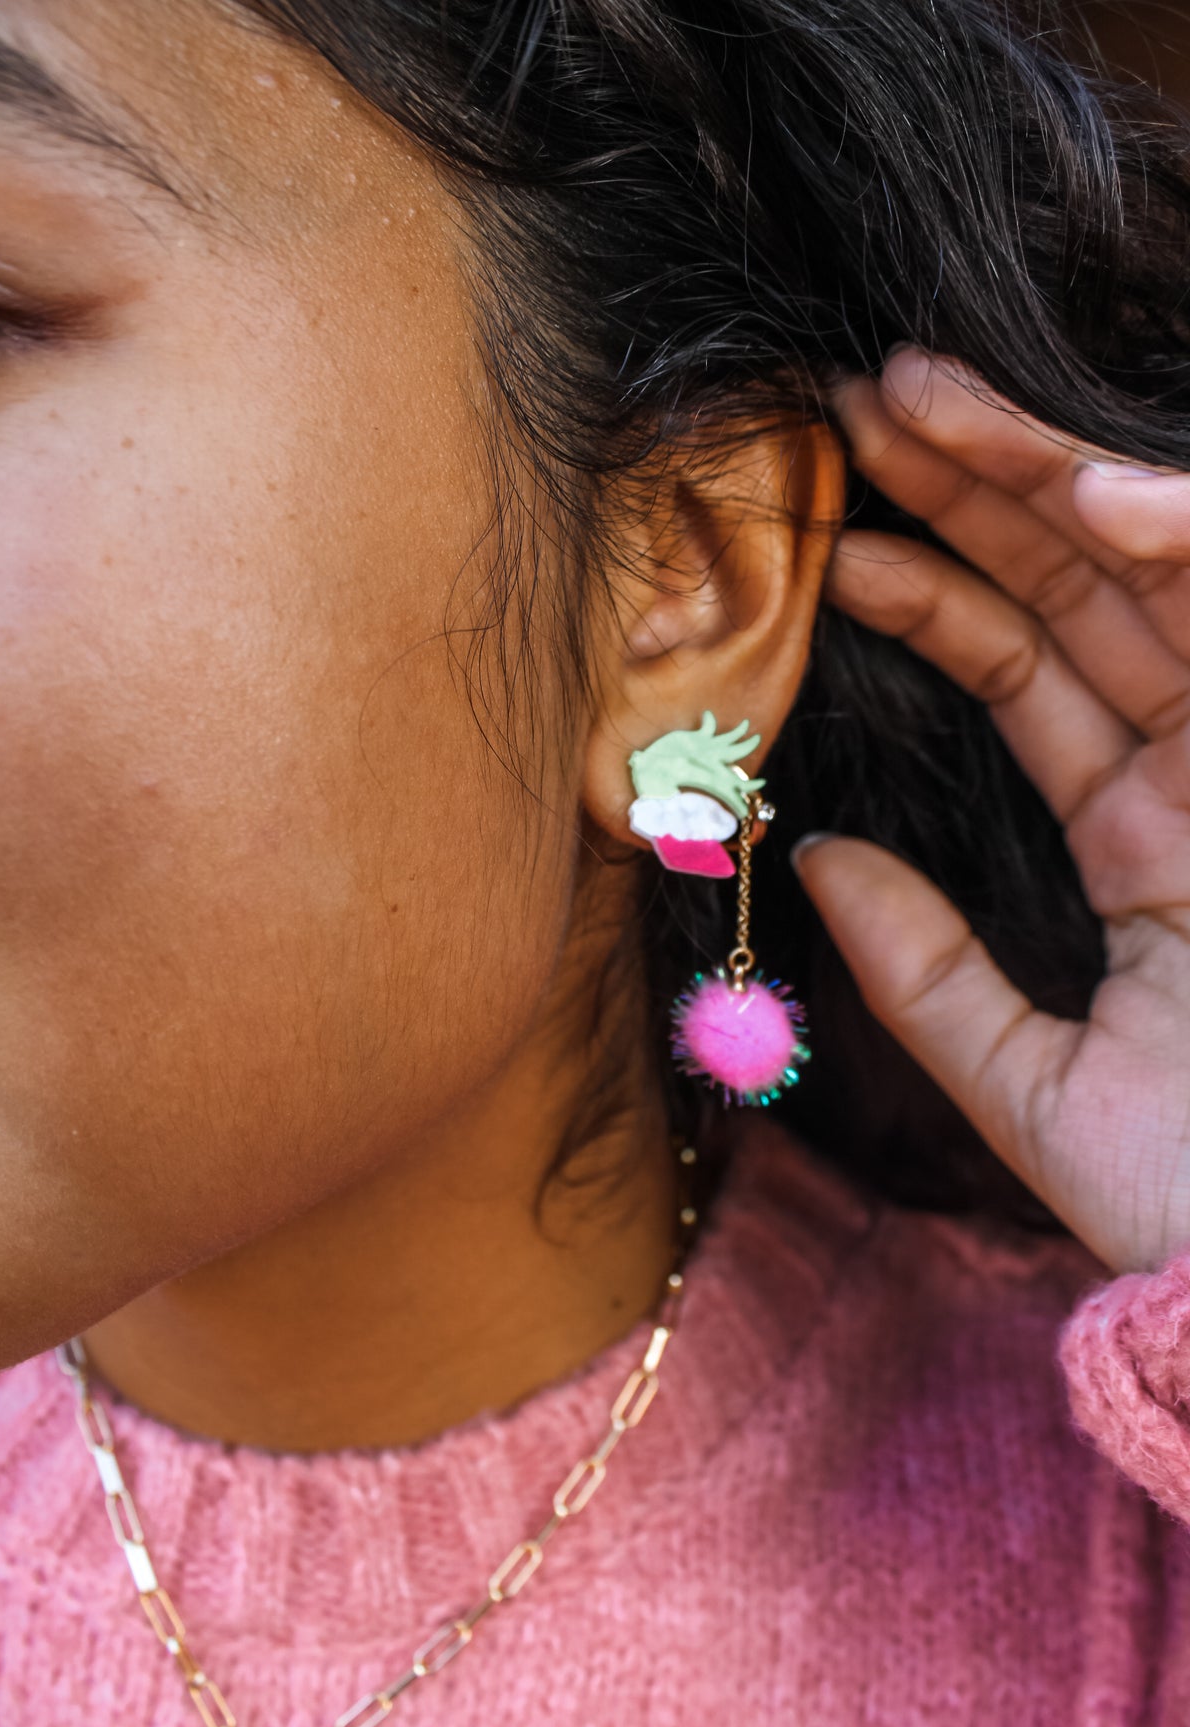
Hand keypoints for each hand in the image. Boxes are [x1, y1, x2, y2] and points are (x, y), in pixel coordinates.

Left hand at [800, 349, 1189, 1275]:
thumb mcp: (1037, 1085)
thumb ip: (933, 975)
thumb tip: (819, 864)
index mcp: (1161, 842)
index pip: (1043, 678)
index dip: (944, 594)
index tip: (837, 537)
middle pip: (1098, 594)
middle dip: (986, 486)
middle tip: (864, 399)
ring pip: (1168, 577)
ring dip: (1058, 477)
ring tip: (926, 396)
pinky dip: (1188, 553)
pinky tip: (1097, 497)